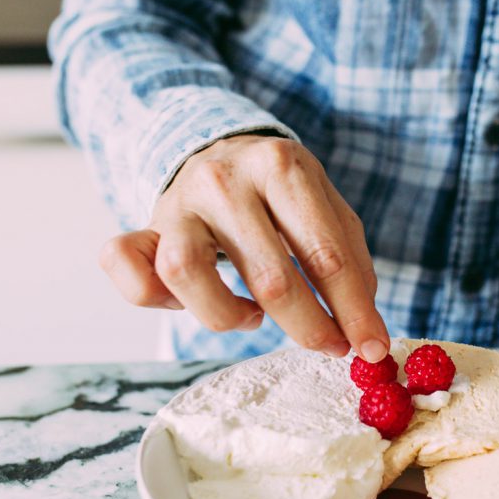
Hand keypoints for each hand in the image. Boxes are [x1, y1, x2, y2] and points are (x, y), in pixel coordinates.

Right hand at [98, 135, 389, 361]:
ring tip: (253, 315)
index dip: (352, 310)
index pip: (324, 253)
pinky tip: (193, 302)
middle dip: (309, 327)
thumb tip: (363, 325)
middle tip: (329, 347)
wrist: (217, 149)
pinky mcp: (144, 227)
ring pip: (187, 276)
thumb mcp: (325, 206)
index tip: (371, 349)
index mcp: (280, 166)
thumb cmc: (280, 191)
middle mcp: (224, 181)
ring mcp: (177, 203)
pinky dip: (155, 300)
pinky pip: (127, 271)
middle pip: (269, 278)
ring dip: (227, 316)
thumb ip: (350, 259)